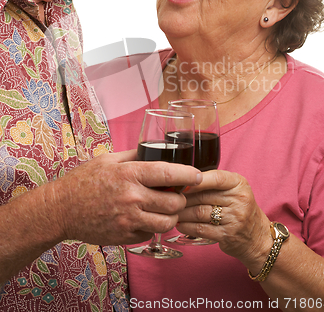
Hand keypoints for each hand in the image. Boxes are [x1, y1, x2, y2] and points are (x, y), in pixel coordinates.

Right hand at [47, 150, 201, 245]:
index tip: (198, 175)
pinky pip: (150, 234)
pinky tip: (145, 218)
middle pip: (174, 202)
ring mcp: (128, 219)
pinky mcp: (125, 236)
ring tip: (165, 209)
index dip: (189, 174)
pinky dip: (152, 227)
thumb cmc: (84, 180)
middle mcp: (132, 197)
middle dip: (181, 199)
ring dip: (171, 216)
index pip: (168, 173)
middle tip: (177, 195)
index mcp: (129, 174)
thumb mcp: (108, 159)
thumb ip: (134, 155)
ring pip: (167, 223)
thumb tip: (155, 150)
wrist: (62, 209)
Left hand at [177, 169, 270, 269]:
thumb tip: (183, 179)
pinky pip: (201, 229)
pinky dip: (187, 226)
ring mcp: (235, 219)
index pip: (216, 178)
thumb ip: (213, 182)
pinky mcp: (227, 235)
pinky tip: (179, 224)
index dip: (195, 180)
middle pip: (204, 196)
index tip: (179, 182)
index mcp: (239, 184)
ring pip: (199, 212)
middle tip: (168, 197)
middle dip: (183, 197)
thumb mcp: (234, 189)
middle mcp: (239, 200)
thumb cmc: (240, 208)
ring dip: (182, 212)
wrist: (258, 237)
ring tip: (172, 211)